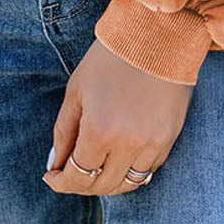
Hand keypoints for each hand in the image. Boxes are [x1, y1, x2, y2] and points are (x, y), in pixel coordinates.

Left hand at [43, 38, 194, 195]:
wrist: (157, 37)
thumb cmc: (110, 59)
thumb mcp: (76, 91)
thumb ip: (64, 132)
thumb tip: (57, 165)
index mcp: (100, 131)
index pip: (78, 176)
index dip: (61, 182)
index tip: (53, 178)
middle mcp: (128, 144)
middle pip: (103, 186)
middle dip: (82, 185)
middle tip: (70, 175)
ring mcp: (153, 143)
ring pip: (129, 184)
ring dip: (108, 183)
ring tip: (95, 170)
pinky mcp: (170, 138)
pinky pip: (149, 169)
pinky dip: (132, 170)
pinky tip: (119, 158)